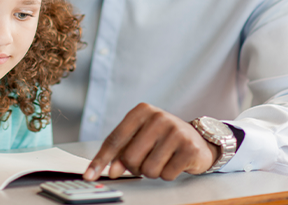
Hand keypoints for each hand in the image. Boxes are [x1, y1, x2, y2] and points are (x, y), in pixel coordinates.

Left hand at [84, 103, 217, 181]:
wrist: (198, 139)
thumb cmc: (163, 139)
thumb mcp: (140, 137)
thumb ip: (122, 151)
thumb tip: (111, 170)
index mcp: (141, 111)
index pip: (115, 139)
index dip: (101, 160)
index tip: (89, 175)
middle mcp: (158, 117)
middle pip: (130, 158)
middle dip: (135, 167)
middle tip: (146, 160)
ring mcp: (175, 131)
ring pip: (148, 169)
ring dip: (153, 171)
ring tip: (162, 159)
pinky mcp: (189, 147)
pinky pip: (166, 174)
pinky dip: (168, 174)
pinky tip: (174, 162)